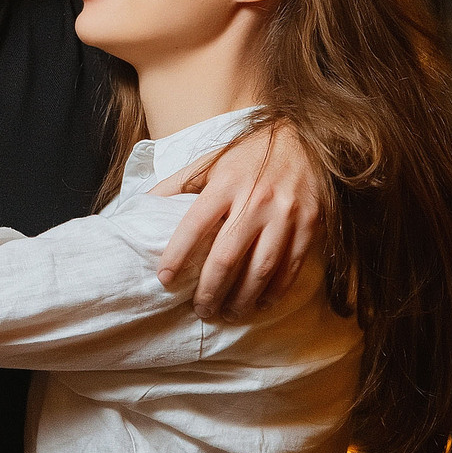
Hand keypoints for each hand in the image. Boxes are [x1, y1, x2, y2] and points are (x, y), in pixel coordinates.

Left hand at [151, 123, 319, 319]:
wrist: (305, 139)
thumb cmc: (249, 154)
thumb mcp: (210, 160)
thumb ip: (178, 183)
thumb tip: (142, 203)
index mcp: (226, 183)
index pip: (194, 225)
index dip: (176, 255)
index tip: (164, 278)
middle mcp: (256, 199)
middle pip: (227, 256)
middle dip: (210, 290)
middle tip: (200, 309)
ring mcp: (285, 214)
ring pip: (260, 269)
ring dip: (242, 298)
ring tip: (228, 313)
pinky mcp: (309, 225)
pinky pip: (290, 267)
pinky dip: (274, 291)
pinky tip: (260, 303)